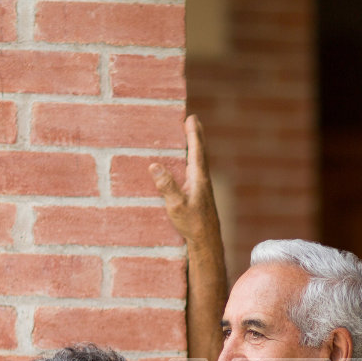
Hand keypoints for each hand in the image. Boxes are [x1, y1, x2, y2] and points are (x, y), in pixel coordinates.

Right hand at [150, 115, 222, 246]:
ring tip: (189, 138)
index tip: (192, 118)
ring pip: (198, 163)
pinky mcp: (199, 197)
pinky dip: (190, 163)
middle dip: (196, 136)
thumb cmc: (192, 225)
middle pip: (200, 153)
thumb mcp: (176, 205)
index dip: (193, 134)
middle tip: (193, 121)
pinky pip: (194, 173)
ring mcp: (202, 188)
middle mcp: (202, 180)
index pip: (196, 151)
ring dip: (194, 149)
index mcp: (198, 178)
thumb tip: (154, 165)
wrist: (207, 242)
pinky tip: (184, 168)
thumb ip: (167, 186)